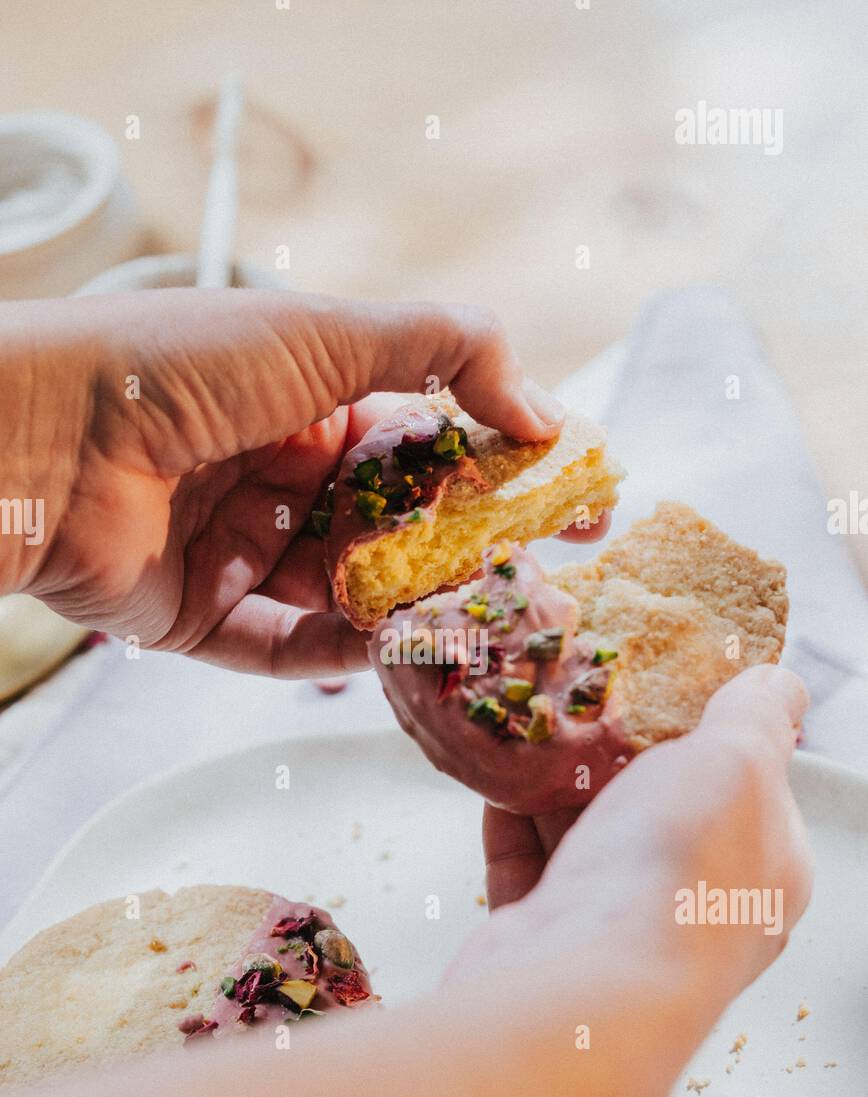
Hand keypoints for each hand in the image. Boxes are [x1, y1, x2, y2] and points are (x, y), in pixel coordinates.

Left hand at [1, 289, 589, 677]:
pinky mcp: (201, 617)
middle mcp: (279, 476)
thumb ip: (448, 352)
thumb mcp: (326, 331)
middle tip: (542, 574)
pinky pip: (283, 645)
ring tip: (469, 620)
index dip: (501, 467)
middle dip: (467, 552)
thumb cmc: (180, 365)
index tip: (575, 496)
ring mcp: (241, 550)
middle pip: (395, 527)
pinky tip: (382, 648)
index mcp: (307, 400)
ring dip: (406, 607)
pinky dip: (333, 650)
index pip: (427, 441)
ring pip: (347, 593)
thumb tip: (544, 409)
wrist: (44, 434)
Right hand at [467, 665, 811, 1005]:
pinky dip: (513, 820)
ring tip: (531, 719)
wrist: (578, 987)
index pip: (749, 787)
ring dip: (556, 779)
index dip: (710, 729)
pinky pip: (529, 868)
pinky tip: (497, 776)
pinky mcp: (548, 940)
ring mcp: (619, 928)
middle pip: (660, 806)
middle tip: (585, 691)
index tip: (663, 678)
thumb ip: (758, 714)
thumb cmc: (677, 872)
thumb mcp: (739, 761)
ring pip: (588, 835)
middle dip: (619, 749)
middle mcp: (698, 904)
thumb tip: (777, 683)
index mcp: (764, 868)